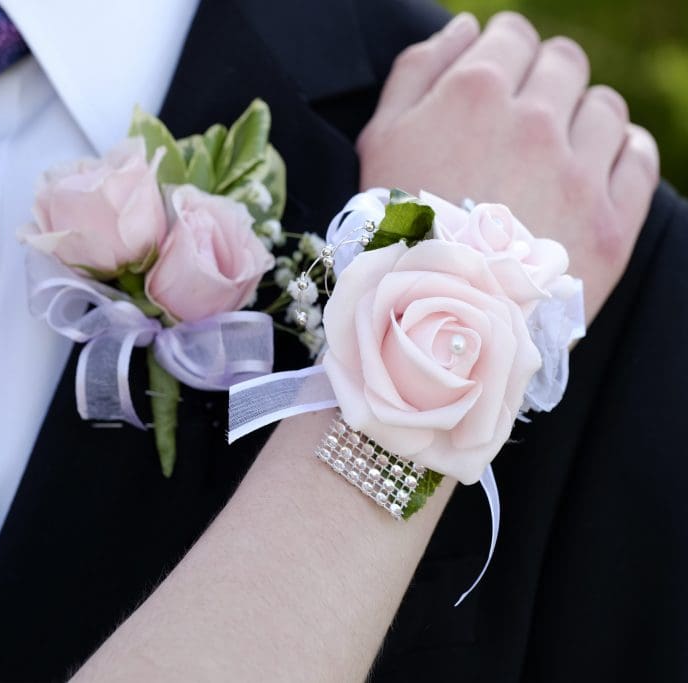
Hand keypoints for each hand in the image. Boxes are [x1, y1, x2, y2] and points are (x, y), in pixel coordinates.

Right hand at [357, 11, 659, 324]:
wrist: (427, 322)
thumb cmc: (393, 230)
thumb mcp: (378, 143)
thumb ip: (417, 70)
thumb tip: (465, 29)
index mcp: (474, 93)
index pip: (513, 35)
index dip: (504, 54)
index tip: (498, 83)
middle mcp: (533, 121)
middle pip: (563, 62)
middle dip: (543, 82)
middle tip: (521, 122)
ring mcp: (578, 169)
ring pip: (604, 105)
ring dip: (581, 118)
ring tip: (553, 155)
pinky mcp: (612, 219)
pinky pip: (637, 155)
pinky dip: (620, 153)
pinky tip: (590, 172)